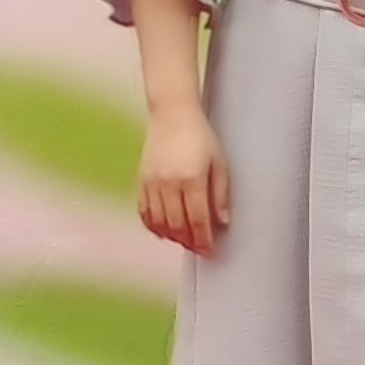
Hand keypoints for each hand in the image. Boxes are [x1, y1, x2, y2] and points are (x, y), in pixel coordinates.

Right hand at [139, 101, 230, 254]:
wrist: (172, 114)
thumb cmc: (199, 135)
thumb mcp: (219, 163)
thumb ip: (220, 194)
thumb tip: (222, 222)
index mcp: (192, 178)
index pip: (198, 220)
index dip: (204, 239)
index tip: (210, 250)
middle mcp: (169, 182)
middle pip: (177, 225)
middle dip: (189, 242)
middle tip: (199, 249)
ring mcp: (152, 182)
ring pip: (158, 222)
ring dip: (172, 237)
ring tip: (184, 241)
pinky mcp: (141, 180)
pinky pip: (144, 212)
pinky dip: (153, 226)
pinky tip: (164, 230)